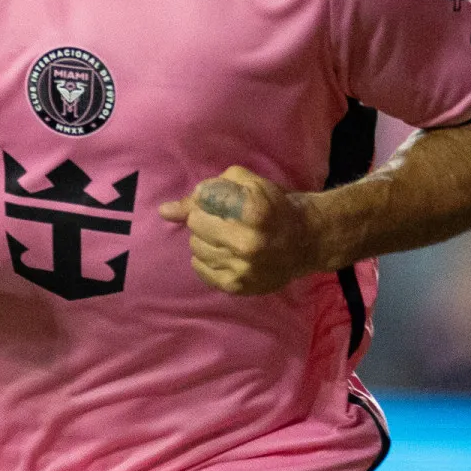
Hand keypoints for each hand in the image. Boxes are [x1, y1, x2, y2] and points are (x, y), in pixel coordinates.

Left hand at [157, 167, 316, 295]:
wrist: (305, 241)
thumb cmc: (273, 206)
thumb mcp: (247, 184)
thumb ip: (206, 189)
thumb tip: (165, 211)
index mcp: (252, 211)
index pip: (201, 199)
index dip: (209, 197)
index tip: (223, 202)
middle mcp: (247, 242)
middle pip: (195, 223)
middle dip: (206, 218)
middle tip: (226, 221)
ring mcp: (241, 267)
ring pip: (195, 246)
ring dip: (206, 239)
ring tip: (228, 238)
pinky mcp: (236, 285)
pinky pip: (199, 268)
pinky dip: (207, 258)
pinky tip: (225, 253)